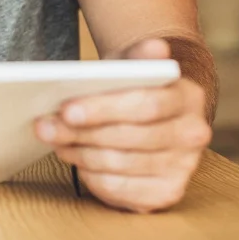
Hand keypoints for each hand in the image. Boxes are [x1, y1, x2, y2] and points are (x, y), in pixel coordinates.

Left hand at [34, 39, 211, 212]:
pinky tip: (76, 161)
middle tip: (45, 126)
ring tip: (55, 140)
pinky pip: (124, 192)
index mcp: (188, 97)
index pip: (145, 105)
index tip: (66, 110)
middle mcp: (192, 135)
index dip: (103, 110)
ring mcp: (183, 167)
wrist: (160, 108)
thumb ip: (140, 55)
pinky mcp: (168, 192)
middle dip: (81, 133)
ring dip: (81, 154)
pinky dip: (94, 178)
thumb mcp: (134, 62)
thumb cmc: (138, 83)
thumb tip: (157, 47)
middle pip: (130, 138)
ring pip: (123, 165)